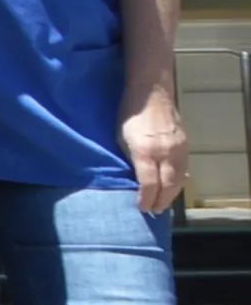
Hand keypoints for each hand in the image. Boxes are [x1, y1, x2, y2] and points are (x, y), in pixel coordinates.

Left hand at [125, 96, 188, 214]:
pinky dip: (178, 181)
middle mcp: (165, 153)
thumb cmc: (128, 114)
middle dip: (161, 200)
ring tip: (163, 203)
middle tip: (154, 211)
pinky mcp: (185, 145)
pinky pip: (184, 169)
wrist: (152, 93)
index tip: (141, 208)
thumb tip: (133, 178)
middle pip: (168, 185)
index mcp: (145, 151)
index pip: (149, 183)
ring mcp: (178, 149)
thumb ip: (129, 158)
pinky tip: (172, 187)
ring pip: (179, 179)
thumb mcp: (120, 137)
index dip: (146, 199)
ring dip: (171, 194)